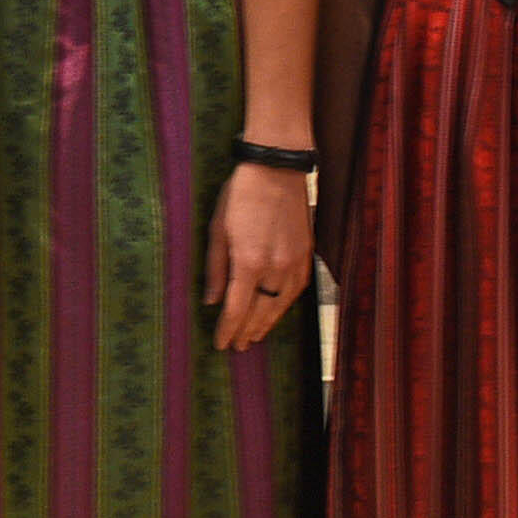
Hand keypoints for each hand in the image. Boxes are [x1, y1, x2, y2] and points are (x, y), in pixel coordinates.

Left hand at [204, 162, 314, 353]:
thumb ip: (215, 268)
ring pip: (281, 306)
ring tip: (255, 336)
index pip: (236, 309)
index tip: (220, 344)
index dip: (228, 330)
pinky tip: (275, 312)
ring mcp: (294, 263)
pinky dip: (284, 306)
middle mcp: (275, 268)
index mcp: (249, 262)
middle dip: (247, 331)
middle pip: (260, 313)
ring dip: (267, 324)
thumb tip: (211, 301)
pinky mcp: (307, 256)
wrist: (277, 170)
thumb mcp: (217, 229)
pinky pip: (296, 291)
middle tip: (238, 347)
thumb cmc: (240, 196)